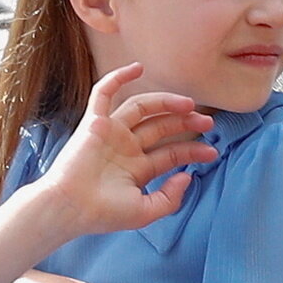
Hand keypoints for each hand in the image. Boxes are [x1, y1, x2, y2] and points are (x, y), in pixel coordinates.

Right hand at [38, 62, 217, 238]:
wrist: (70, 207)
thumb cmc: (102, 214)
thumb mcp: (145, 213)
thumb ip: (170, 198)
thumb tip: (187, 176)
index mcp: (138, 168)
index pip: (171, 153)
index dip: (193, 151)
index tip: (212, 153)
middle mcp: (126, 147)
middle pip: (161, 126)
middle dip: (185, 123)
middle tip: (207, 122)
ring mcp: (111, 133)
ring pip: (141, 107)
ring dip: (165, 102)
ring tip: (188, 104)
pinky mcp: (94, 123)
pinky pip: (104, 93)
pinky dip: (118, 78)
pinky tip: (137, 68)